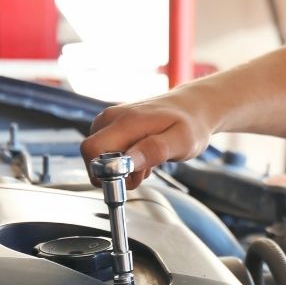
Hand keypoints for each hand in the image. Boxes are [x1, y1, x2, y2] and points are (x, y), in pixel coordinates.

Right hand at [80, 85, 214, 188]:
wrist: (193, 107)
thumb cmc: (190, 124)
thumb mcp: (181, 142)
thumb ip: (154, 150)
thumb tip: (125, 163)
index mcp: (127, 121)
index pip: (92, 149)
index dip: (103, 171)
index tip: (129, 177)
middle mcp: (113, 118)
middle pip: (92, 156)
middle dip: (114, 174)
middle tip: (142, 172)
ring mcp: (111, 121)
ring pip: (100, 156)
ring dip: (121, 169)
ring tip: (147, 162)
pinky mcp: (113, 126)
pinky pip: (107, 151)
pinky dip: (123, 161)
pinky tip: (143, 156)